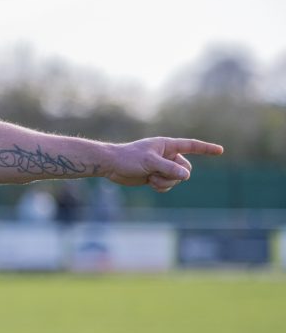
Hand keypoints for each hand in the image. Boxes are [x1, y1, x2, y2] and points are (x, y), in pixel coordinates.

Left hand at [107, 138, 223, 192]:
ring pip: (177, 179)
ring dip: (166, 182)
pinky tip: (149, 183)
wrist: (112, 166)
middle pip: (185, 169)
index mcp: (167, 146)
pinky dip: (161, 187)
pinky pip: (168, 185)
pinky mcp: (156, 176)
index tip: (220, 150)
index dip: (206, 148)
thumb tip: (186, 175)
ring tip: (151, 178)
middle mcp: (168, 155)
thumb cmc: (128, 158)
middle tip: (157, 174)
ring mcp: (163, 167)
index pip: (191, 146)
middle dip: (174, 175)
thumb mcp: (149, 162)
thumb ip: (168, 168)